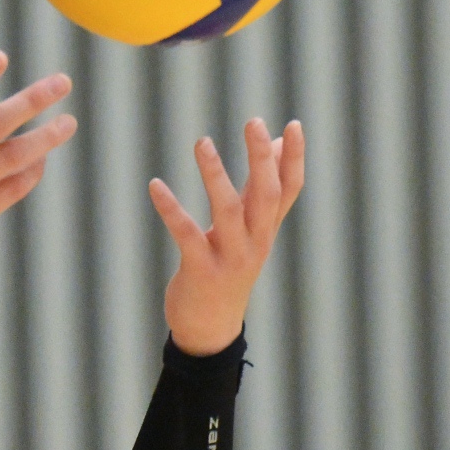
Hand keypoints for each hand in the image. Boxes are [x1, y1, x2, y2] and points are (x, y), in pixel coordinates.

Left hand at [149, 118, 305, 355]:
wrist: (211, 328)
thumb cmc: (228, 268)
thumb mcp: (251, 230)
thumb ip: (261, 189)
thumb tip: (275, 143)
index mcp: (267, 229)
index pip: (289, 189)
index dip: (293, 158)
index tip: (294, 125)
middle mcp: (256, 242)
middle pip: (266, 195)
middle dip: (261, 158)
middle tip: (253, 121)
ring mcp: (231, 257)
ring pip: (228, 211)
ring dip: (215, 175)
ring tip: (202, 142)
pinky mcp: (201, 270)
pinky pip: (187, 234)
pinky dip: (171, 209)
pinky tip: (155, 185)